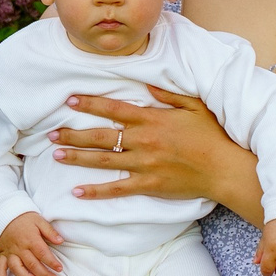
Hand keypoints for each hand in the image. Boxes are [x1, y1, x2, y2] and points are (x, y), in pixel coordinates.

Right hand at [0, 211, 65, 275]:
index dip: (52, 262)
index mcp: (30, 239)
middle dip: (44, 274)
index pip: (42, 253)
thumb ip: (50, 231)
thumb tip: (60, 241)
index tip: (59, 268)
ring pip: (17, 268)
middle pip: (32, 264)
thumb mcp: (39, 220)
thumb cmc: (25, 219)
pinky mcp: (2, 255)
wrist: (5, 215)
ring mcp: (10, 252)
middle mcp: (19, 247)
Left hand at [49, 90, 258, 212]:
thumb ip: (169, 94)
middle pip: (100, 136)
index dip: (89, 104)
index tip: (69, 101)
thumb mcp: (194, 106)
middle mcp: (143, 141)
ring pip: (103, 161)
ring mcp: (144, 164)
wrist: (225, 169)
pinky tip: (76, 191)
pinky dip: (95, 191)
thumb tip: (146, 83)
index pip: (114, 110)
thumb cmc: (212, 135)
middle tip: (50, 134)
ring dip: (77, 158)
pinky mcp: (149, 185)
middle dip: (72, 135)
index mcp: (152, 119)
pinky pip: (117, 189)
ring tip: (55, 155)